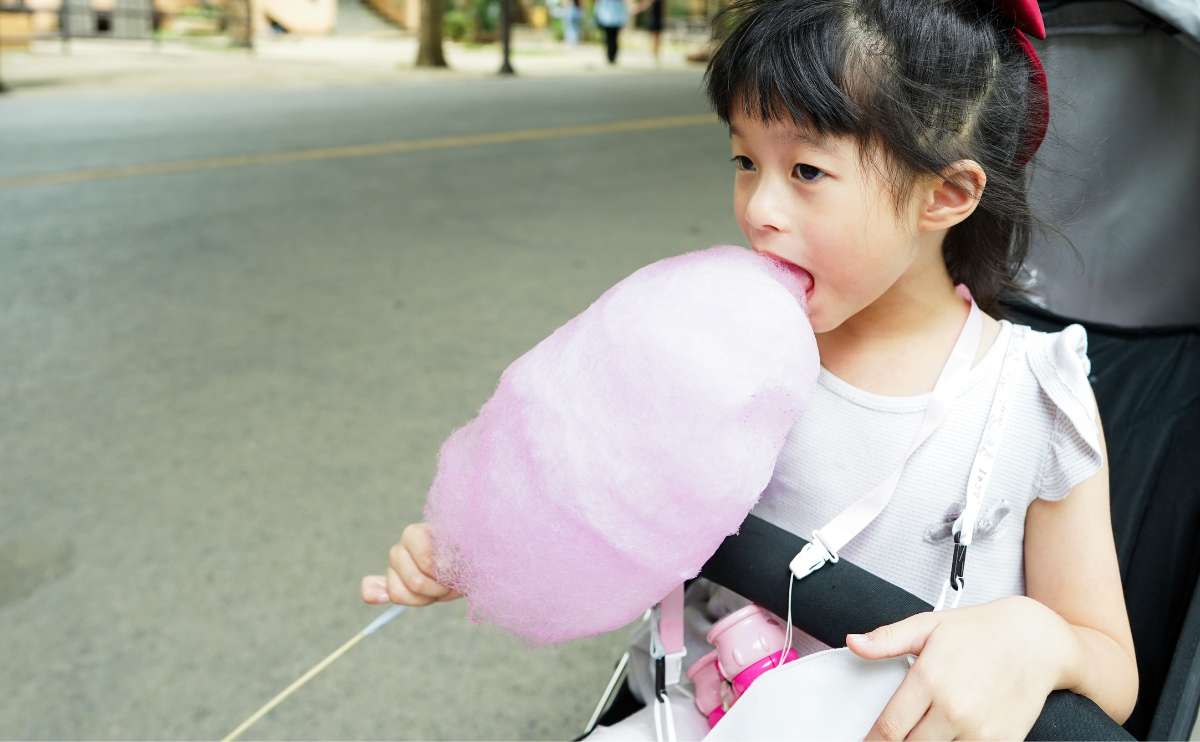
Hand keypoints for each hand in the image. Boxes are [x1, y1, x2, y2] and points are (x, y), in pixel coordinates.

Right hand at [361, 522, 461, 606]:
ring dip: (424, 598)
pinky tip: (377, 597)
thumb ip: (452, 557)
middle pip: (413, 580)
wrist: (471, 563)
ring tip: (440, 590)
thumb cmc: (471, 555)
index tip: (456, 571)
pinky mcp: (392, 581)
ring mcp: (395, 564)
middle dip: (436, 589)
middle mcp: (403, 546)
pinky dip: (374, 593)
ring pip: (397, 591)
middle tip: (451, 584)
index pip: (424, 559)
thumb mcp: (468, 553)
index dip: (440, 572)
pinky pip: (373, 589)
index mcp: (419, 532)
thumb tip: (439, 566)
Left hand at [846, 596, 1074, 739]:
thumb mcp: (928, 626)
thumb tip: (854, 643)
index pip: (889, 729)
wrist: (1036, 641)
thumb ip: (887, 639)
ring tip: (928, 728)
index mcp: (930, 681)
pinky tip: (950, 733)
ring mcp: (980, 731)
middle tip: (897, 734)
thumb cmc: (980, 631)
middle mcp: (954, 711)